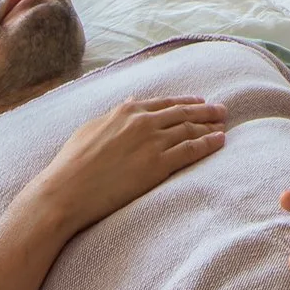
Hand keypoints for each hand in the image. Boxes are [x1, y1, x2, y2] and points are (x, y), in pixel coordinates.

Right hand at [27, 96, 225, 235]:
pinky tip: (220, 141)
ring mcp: (151, 142)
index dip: (186, 102)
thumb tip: (133, 99)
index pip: (165, 103)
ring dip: (210, 126)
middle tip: (222, 110)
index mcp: (126, 110)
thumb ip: (115, 112)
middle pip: (183, 113)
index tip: (200, 102)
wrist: (65, 190)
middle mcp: (143, 122)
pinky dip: (208, 144)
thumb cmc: (72, 162)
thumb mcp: (91, 127)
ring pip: (189, 130)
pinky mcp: (157, 165)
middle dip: (205, 111)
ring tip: (224, 125)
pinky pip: (190, 150)